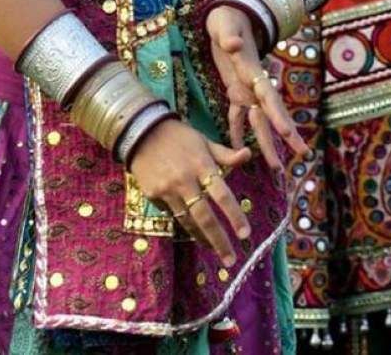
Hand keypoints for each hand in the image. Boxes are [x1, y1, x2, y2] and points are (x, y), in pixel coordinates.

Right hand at [129, 118, 251, 264]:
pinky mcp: (153, 194)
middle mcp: (185, 179)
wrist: (141, 131)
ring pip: (187, 220)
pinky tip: (192, 228)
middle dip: (219, 240)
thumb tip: (248, 154)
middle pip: (205, 216)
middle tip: (231, 260)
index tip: (245, 234)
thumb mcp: (203, 141)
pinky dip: (182, 221)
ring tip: (214, 250)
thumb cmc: (178, 136)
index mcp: (201, 164)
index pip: (222, 195)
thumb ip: (224, 154)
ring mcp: (168, 189)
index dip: (234, 216)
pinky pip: (171, 212)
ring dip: (202, 237)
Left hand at [206, 5, 308, 164]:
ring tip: (276, 167)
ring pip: (258, 120)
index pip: (268, 95)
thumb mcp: (226, 24)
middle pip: (271, 114)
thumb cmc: (228, 18)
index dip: (278, 114)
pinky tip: (239, 149)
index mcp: (253, 70)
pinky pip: (238, 114)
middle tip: (303, 156)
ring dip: (266, 142)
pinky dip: (238, 130)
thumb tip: (233, 44)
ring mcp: (246, 87)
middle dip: (285, 136)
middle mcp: (254, 83)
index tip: (288, 132)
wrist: (229, 14)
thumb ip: (229, 35)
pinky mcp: (235, 89)